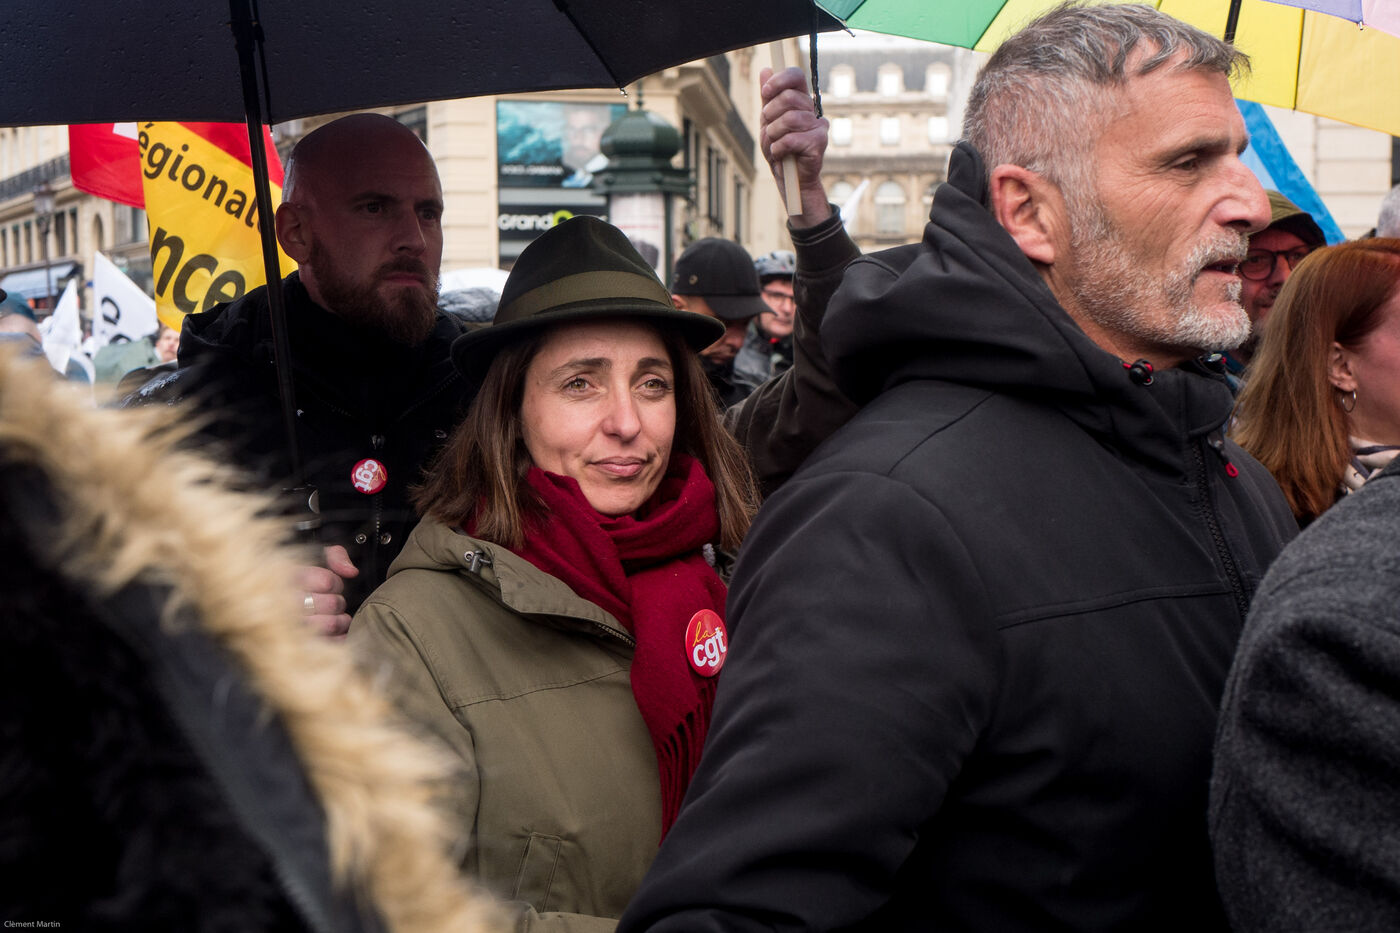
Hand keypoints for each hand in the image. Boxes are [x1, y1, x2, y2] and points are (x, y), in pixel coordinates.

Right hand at [295, 544, 358, 637]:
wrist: (268, 604)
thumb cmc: (300, 579)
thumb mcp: (316, 556)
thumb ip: (336, 556)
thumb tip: (351, 572)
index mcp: (289, 578)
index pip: (328, 582)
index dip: (335, 583)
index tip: (329, 585)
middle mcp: (287, 603)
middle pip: (332, 604)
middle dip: (337, 602)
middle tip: (332, 603)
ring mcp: (291, 626)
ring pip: (330, 624)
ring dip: (339, 621)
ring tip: (334, 617)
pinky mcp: (298, 644)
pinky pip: (326, 644)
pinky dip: (338, 639)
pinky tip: (335, 633)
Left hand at [760, 66, 832, 226]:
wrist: (789, 179)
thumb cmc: (780, 150)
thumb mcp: (769, 121)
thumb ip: (768, 97)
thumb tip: (765, 70)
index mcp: (800, 101)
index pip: (796, 75)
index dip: (779, 80)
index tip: (765, 92)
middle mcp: (812, 110)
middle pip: (789, 97)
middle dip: (770, 113)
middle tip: (768, 127)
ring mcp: (818, 126)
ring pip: (790, 119)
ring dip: (774, 134)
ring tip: (775, 144)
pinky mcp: (819, 143)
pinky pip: (792, 139)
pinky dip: (779, 148)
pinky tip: (780, 154)